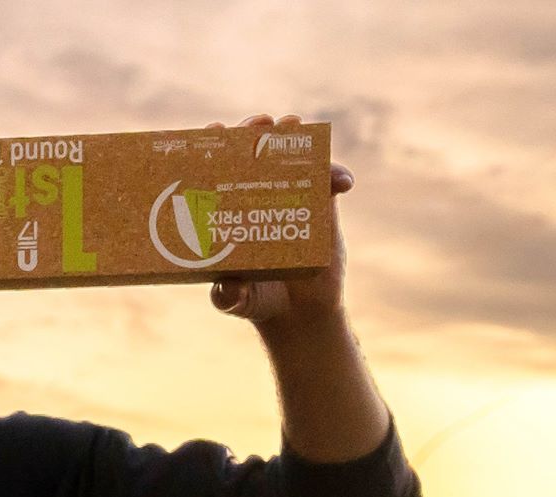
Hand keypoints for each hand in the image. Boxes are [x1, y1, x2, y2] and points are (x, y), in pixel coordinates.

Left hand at [206, 114, 350, 329]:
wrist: (299, 314)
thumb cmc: (256, 300)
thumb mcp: (237, 301)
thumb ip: (228, 296)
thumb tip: (227, 289)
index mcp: (226, 213)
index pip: (213, 174)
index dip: (212, 148)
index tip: (213, 129)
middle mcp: (254, 199)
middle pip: (250, 156)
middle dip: (253, 133)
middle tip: (258, 123)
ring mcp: (289, 198)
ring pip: (290, 158)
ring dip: (293, 138)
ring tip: (293, 124)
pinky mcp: (321, 207)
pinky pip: (328, 182)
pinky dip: (335, 175)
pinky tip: (343, 181)